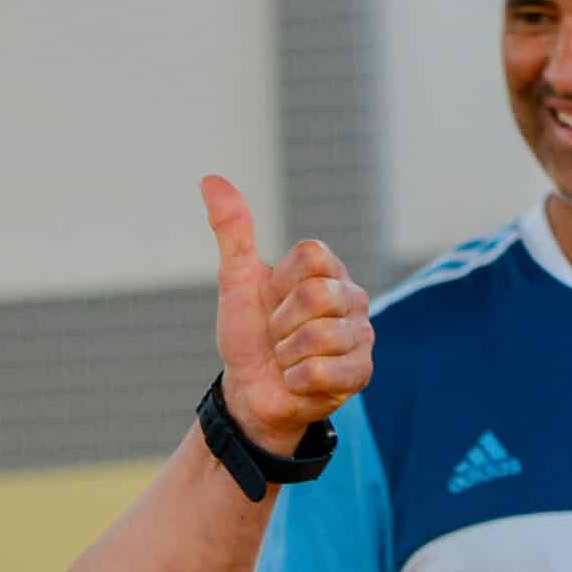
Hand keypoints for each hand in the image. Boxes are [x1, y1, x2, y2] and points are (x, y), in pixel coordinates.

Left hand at [203, 175, 374, 452]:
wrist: (250, 391)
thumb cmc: (249, 335)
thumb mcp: (236, 281)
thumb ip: (233, 231)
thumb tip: (209, 179)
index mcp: (326, 270)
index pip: (311, 255)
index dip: (280, 284)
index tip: (273, 300)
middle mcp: (352, 298)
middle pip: (315, 296)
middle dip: (280, 323)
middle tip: (277, 336)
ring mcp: (361, 335)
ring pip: (317, 337)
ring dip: (286, 355)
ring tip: (288, 359)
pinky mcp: (361, 373)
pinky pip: (321, 371)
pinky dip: (296, 380)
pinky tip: (298, 381)